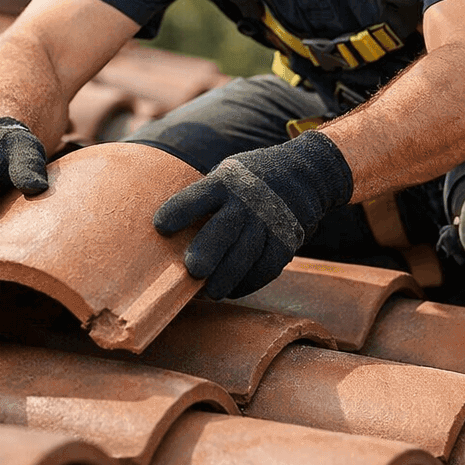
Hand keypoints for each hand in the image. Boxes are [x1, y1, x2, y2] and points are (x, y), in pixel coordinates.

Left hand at [152, 132, 352, 298]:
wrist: (305, 172)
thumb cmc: (250, 180)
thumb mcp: (227, 174)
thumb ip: (204, 197)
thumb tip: (165, 231)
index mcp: (225, 181)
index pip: (199, 196)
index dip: (179, 210)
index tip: (160, 226)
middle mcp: (247, 199)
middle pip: (225, 228)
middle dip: (209, 250)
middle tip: (193, 270)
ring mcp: (269, 220)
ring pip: (247, 253)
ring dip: (227, 276)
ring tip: (211, 292)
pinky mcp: (286, 239)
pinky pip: (267, 266)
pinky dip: (249, 282)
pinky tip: (233, 289)